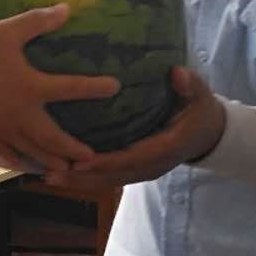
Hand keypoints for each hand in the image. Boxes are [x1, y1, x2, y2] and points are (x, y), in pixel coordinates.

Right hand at [0, 3, 121, 172]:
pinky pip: (6, 154)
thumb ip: (37, 22)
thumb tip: (66, 9)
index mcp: (32, 88)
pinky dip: (19, 161)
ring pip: (33, 150)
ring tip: (64, 169)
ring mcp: (3, 129)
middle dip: (74, 148)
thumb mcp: (5, 32)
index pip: (72, 88)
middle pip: (55, 137)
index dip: (96, 88)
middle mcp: (23, 115)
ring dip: (51, 160)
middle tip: (91, 157)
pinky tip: (24, 167)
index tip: (115, 88)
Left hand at [53, 67, 224, 187]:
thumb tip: (178, 73)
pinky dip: (85, 177)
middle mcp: (151, 164)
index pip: (133, 158)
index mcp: (166, 147)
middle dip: (82, 177)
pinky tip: (61, 173)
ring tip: (47, 177)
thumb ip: (190, 85)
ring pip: (108, 180)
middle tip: (50, 174)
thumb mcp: (200, 95)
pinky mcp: (134, 169)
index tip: (80, 161)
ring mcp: (142, 170)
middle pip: (114, 175)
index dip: (106, 162)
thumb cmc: (200, 110)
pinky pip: (108, 176)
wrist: (208, 133)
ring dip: (79, 181)